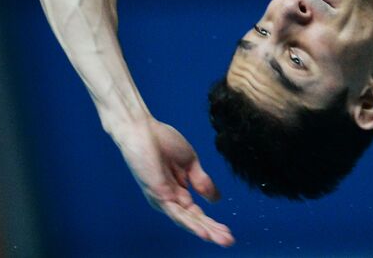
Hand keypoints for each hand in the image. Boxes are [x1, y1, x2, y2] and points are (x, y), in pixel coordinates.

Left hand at [115, 118, 233, 246]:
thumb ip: (202, 181)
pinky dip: (190, 223)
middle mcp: (170, 199)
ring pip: (186, 220)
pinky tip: (202, 231)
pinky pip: (175, 212)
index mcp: (178, 191)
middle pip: (193, 220)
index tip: (229, 232)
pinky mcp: (158, 194)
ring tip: (222, 240)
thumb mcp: (191, 162)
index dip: (212, 223)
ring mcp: (163, 198)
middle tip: (229, 242)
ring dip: (204, 231)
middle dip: (212, 231)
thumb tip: (216, 200)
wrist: (143, 129)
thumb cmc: (162, 141)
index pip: (196, 213)